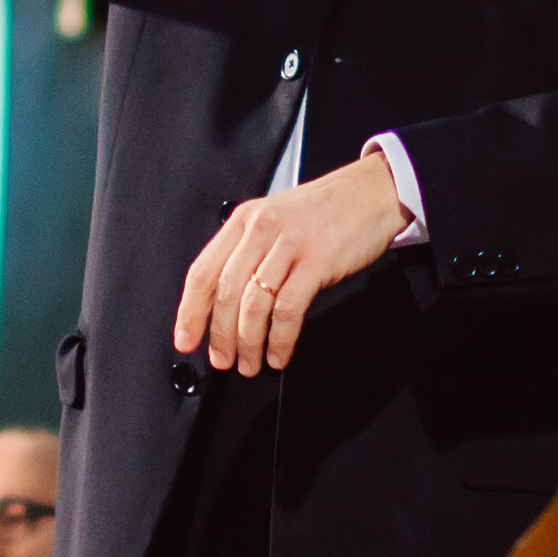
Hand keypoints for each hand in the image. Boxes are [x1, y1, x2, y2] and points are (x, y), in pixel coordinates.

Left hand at [172, 150, 405, 372]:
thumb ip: (247, 251)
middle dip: (219, 335)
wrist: (371, 192)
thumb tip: (223, 304)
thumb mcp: (274, 219)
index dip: (189, 311)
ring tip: (250, 364)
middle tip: (221, 360)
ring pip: (255, 305)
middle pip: (225, 293)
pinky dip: (280, 339)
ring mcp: (289, 244)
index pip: (202, 272)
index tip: (185, 339)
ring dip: (248, 343)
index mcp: (243, 220)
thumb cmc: (325, 211)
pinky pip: (288, 310)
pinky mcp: (318, 261)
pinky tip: (279, 354)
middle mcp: (261, 229)